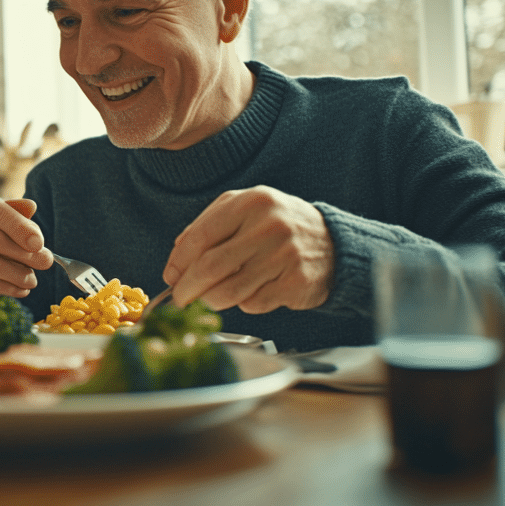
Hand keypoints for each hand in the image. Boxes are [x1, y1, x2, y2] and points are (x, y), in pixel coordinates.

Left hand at [162, 186, 333, 313]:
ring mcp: (285, 255)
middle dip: (187, 288)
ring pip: (229, 290)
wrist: (334, 243)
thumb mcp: (246, 210)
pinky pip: (253, 303)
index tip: (170, 276)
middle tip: (179, 298)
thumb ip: (208, 225)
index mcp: (251, 202)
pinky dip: (243, 303)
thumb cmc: (279, 227)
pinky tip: (250, 292)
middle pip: (211, 266)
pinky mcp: (296, 283)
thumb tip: (175, 259)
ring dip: (210, 300)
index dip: (179, 261)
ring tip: (207, 298)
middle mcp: (269, 226)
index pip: (201, 236)